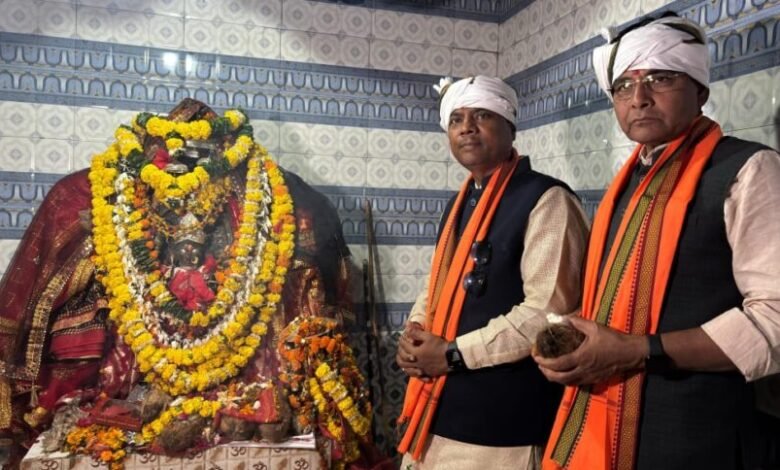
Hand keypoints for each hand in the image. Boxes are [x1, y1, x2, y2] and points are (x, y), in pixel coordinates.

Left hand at [396, 323, 447, 379]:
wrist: (451, 357)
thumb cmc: (440, 346)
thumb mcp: (429, 337)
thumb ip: (416, 333)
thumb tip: (407, 327)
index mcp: (416, 353)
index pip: (404, 346)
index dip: (402, 340)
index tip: (402, 337)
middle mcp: (416, 363)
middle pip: (402, 360)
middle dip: (400, 353)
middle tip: (401, 348)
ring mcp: (421, 369)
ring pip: (407, 370)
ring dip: (404, 364)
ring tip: (404, 359)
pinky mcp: (427, 373)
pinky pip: (417, 376)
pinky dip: (413, 373)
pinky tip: (413, 370)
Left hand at [532, 316, 647, 384]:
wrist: (631, 353)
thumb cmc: (613, 339)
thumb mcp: (594, 327)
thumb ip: (577, 322)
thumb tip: (563, 318)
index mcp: (582, 358)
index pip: (557, 365)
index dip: (544, 363)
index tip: (536, 358)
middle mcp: (584, 370)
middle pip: (559, 378)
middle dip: (546, 373)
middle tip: (540, 365)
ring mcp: (590, 377)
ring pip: (568, 383)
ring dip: (555, 378)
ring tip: (548, 370)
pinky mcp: (595, 380)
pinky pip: (576, 384)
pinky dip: (566, 380)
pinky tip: (564, 373)